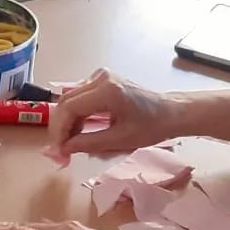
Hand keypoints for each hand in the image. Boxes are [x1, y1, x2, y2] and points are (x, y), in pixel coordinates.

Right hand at [48, 69, 176, 158]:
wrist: (170, 112)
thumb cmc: (151, 126)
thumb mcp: (120, 140)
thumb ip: (88, 143)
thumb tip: (63, 150)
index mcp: (107, 90)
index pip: (69, 108)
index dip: (59, 131)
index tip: (59, 152)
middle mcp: (100, 78)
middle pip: (65, 102)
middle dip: (60, 129)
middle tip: (61, 152)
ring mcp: (99, 76)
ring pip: (69, 100)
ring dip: (66, 123)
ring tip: (71, 145)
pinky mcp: (100, 80)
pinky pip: (78, 98)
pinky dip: (75, 116)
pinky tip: (80, 132)